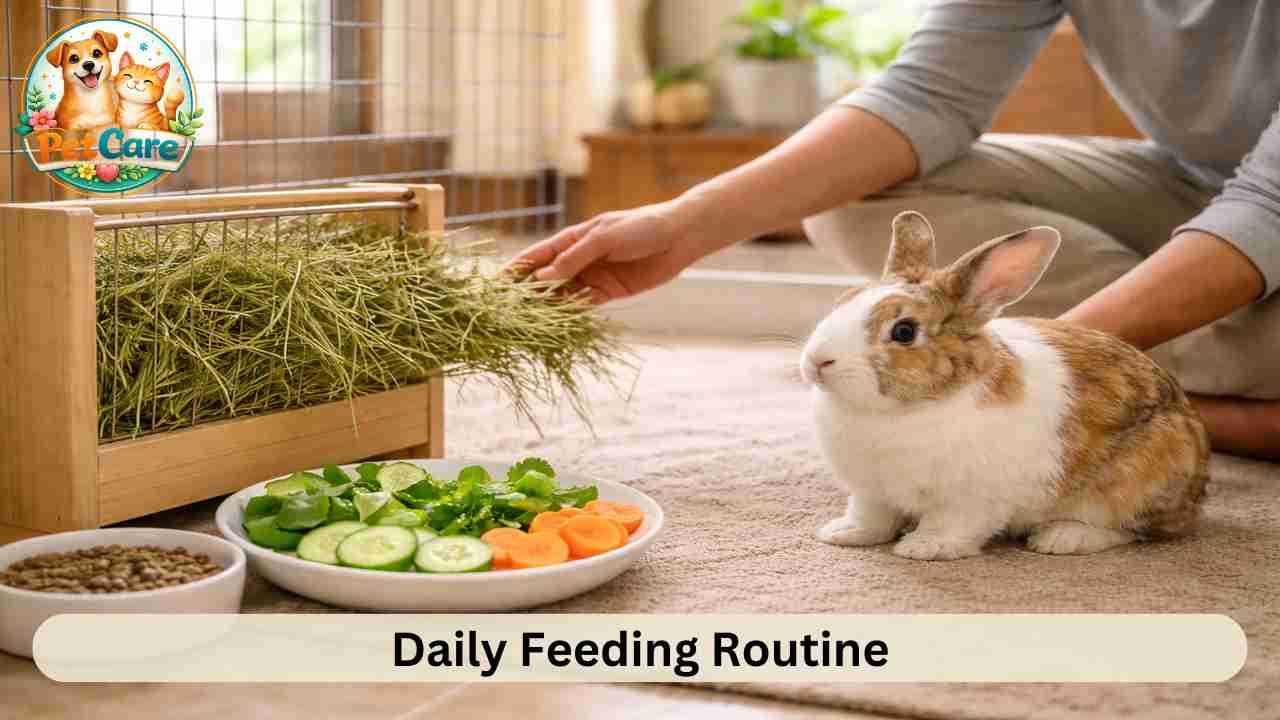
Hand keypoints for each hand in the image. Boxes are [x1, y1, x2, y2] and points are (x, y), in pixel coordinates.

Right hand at [505, 200, 710, 303]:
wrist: (678, 237)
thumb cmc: (641, 227)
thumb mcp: (604, 238)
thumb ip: (574, 258)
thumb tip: (543, 278)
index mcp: (572, 238)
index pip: (536, 256)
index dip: (515, 269)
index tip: (495, 284)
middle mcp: (577, 259)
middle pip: (544, 278)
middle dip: (526, 293)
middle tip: (506, 312)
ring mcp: (591, 277)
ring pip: (561, 295)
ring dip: (546, 307)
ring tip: (527, 323)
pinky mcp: (608, 292)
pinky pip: (583, 306)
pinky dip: (570, 314)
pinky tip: (556, 324)